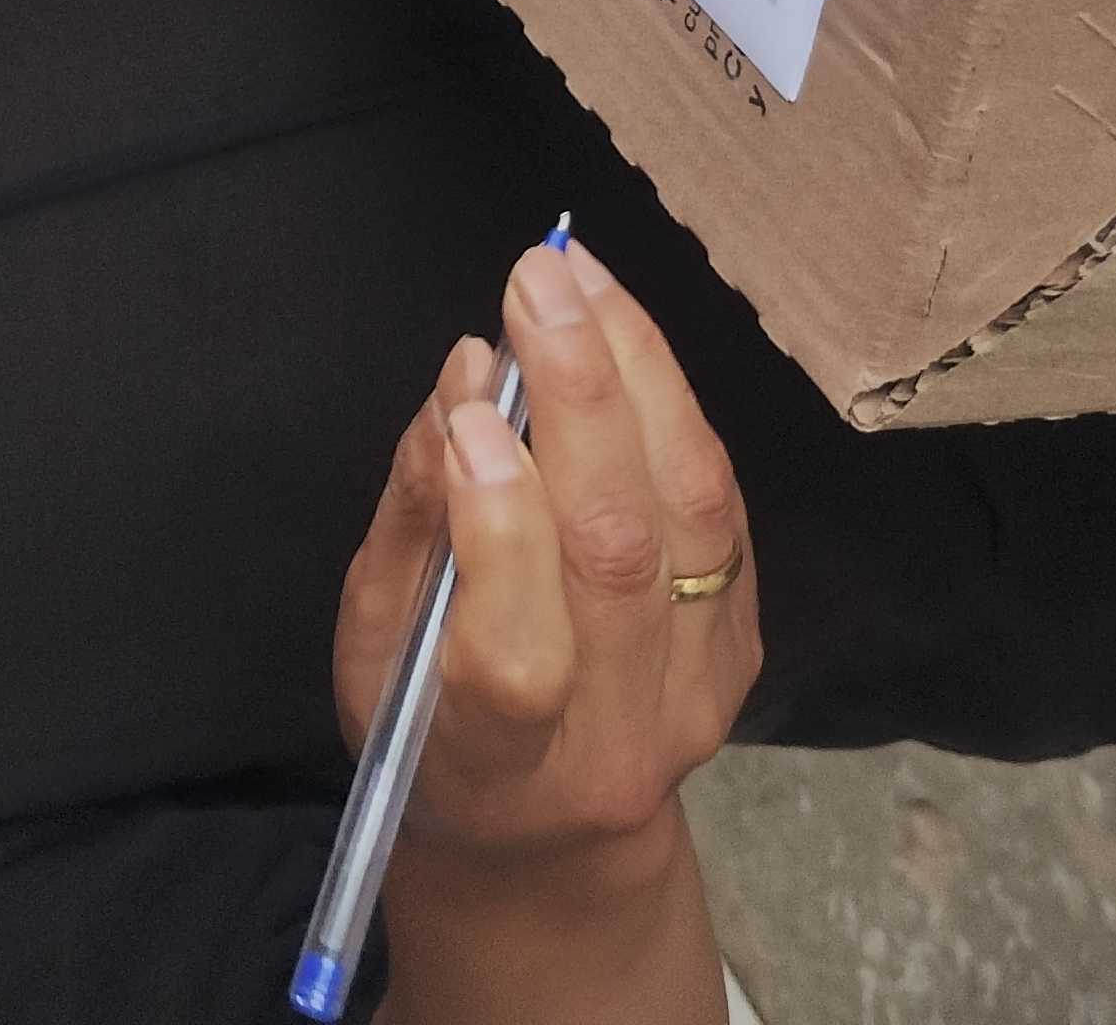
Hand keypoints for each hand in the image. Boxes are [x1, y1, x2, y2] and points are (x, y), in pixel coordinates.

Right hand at [334, 241, 761, 867]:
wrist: (548, 838)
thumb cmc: (427, 731)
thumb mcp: (374, 651)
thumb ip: (413, 525)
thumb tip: (460, 384)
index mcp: (500, 765)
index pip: (520, 656)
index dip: (500, 526)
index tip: (471, 406)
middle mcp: (619, 739)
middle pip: (621, 556)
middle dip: (582, 397)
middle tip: (535, 277)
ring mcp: (697, 695)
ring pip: (691, 514)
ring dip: (640, 374)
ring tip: (582, 280)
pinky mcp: (741, 649)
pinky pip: (719, 510)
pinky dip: (672, 409)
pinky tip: (623, 337)